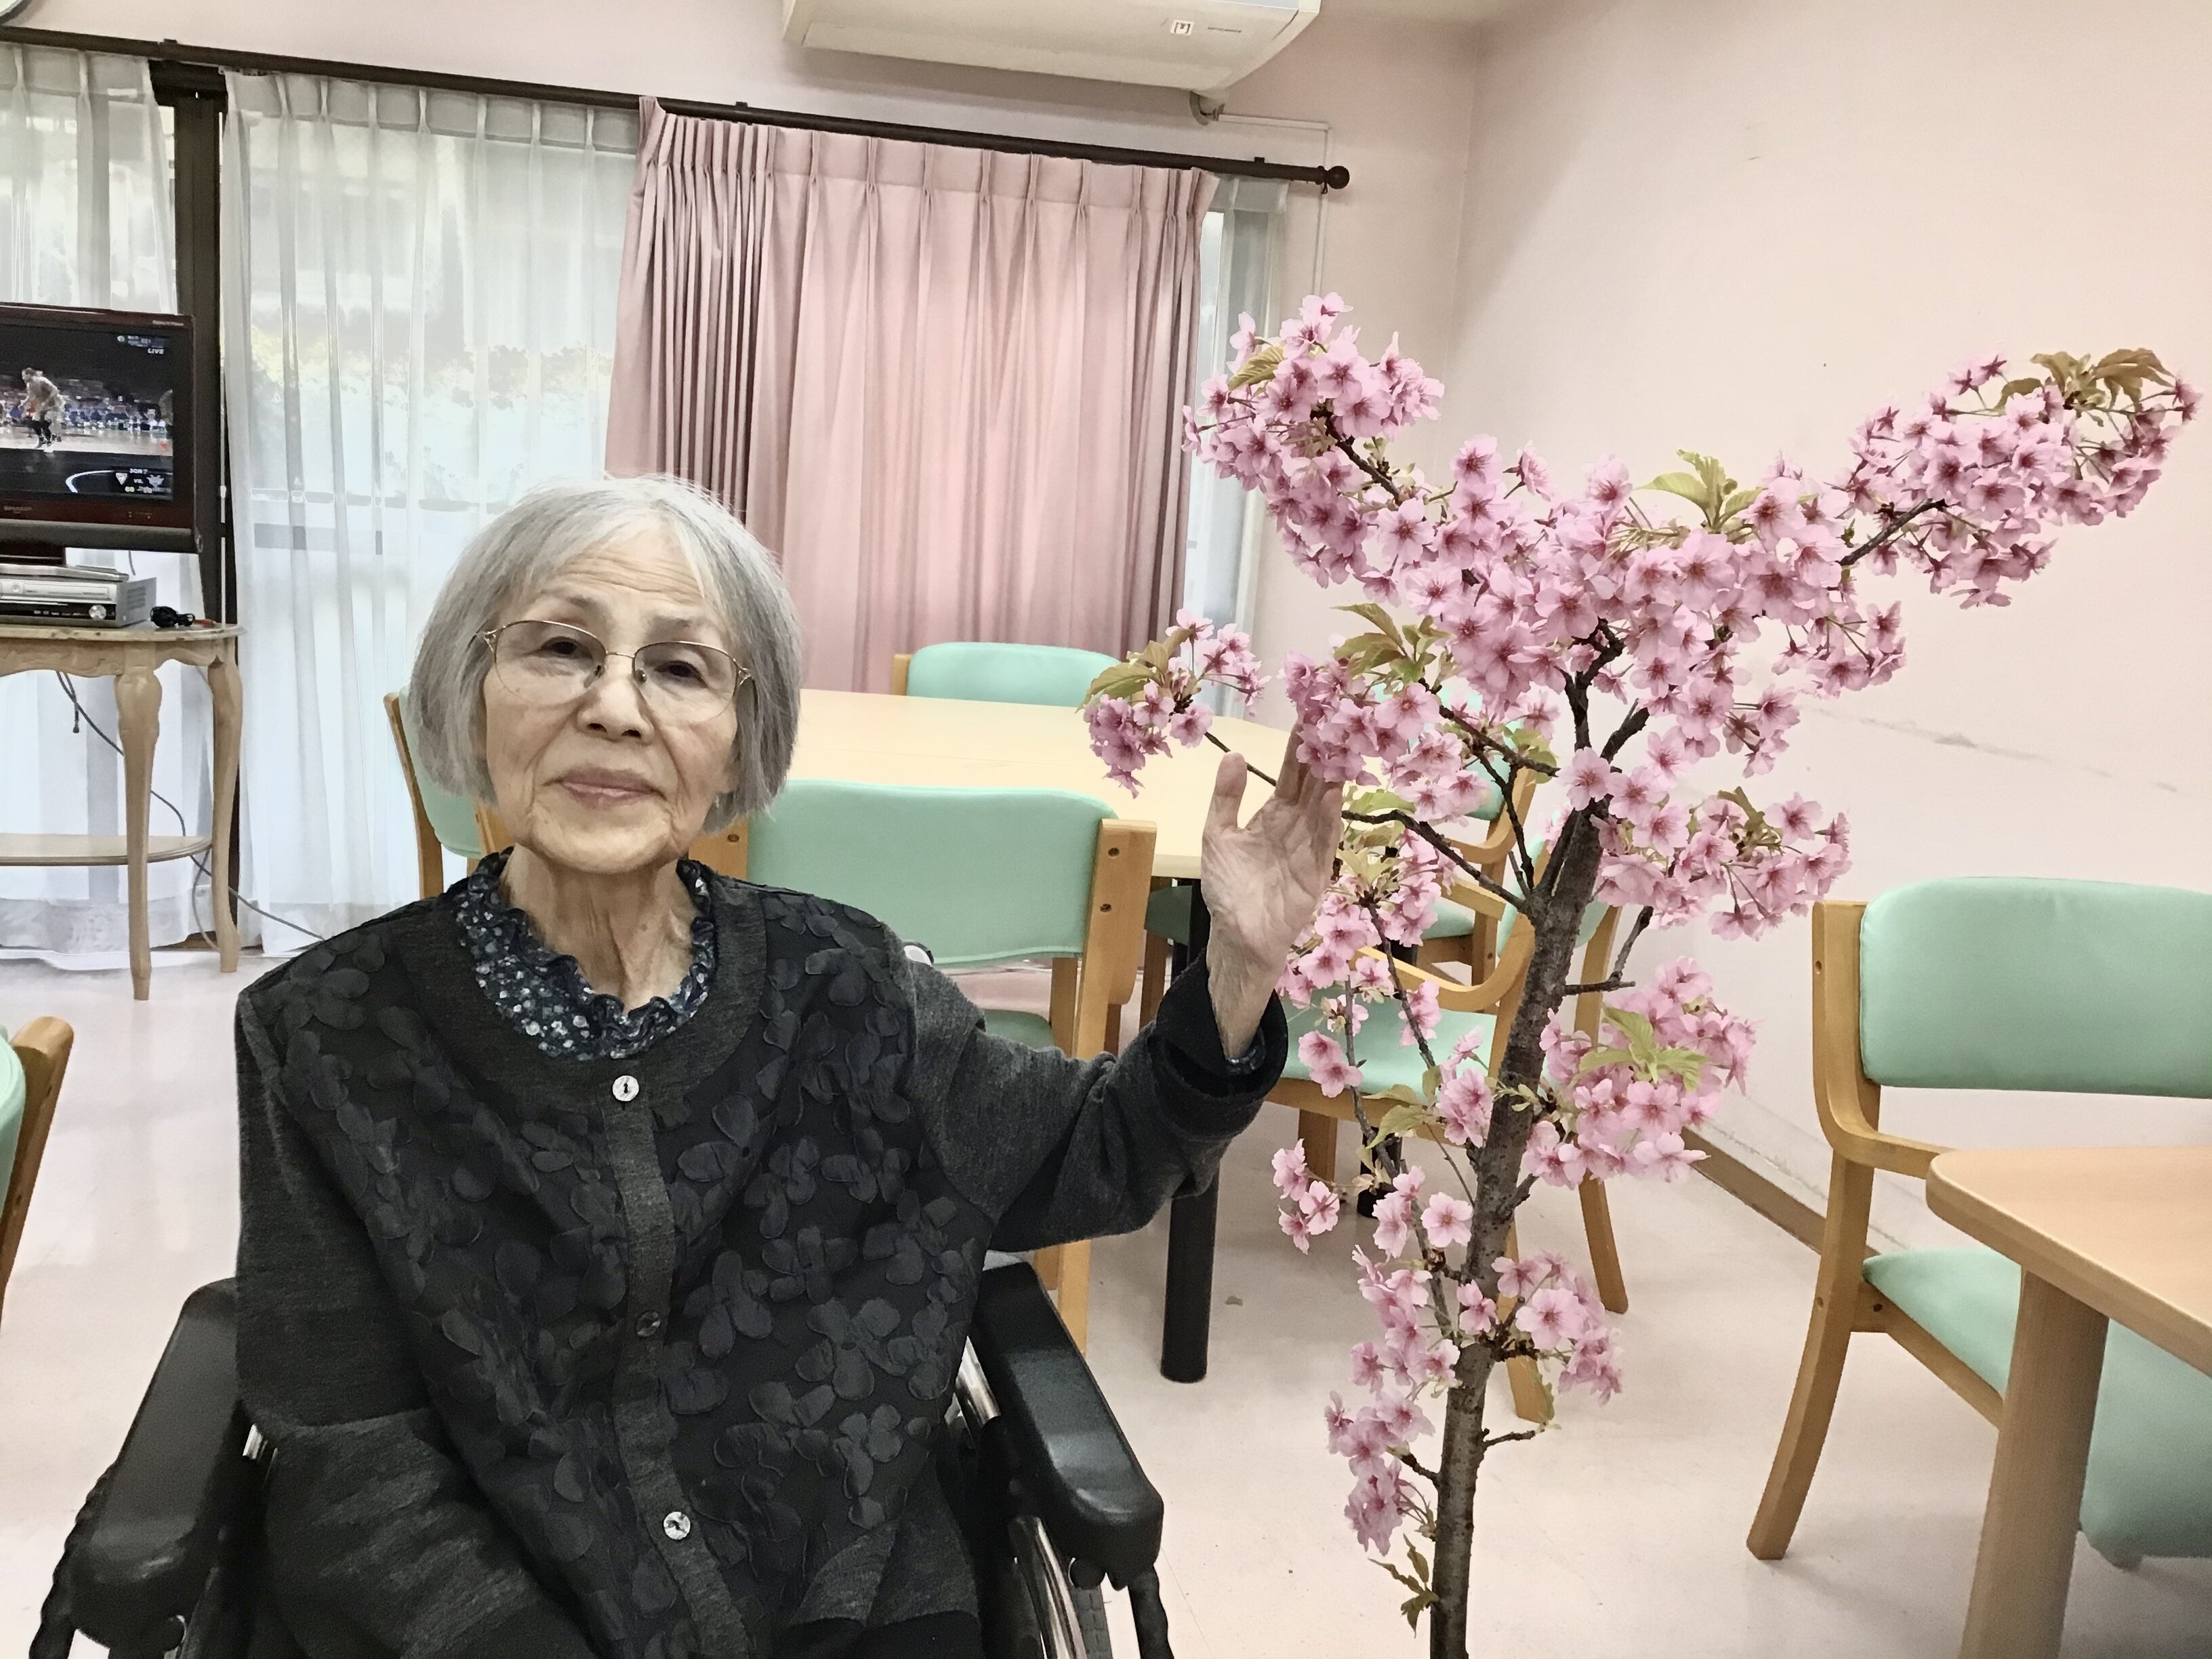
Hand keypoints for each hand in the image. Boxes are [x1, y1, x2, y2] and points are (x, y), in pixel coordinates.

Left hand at [1199, 731, 1343, 1056]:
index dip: (1299, 747)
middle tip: (1336, 718)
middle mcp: (1296, 826)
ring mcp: (1309, 848)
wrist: (1236, 936)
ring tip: (1340, 747)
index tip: (1309, 714)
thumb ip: (1226, 798)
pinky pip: (1324, 841)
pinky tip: (1334, 795)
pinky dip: (1330, 818)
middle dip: (1324, 754)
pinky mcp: (1316, 872)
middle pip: (1314, 784)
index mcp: (1273, 815)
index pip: (1291, 774)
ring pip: (1324, 807)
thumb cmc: (1227, 887)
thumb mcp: (1217, 836)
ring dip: (1333, 779)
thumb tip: (1235, 754)